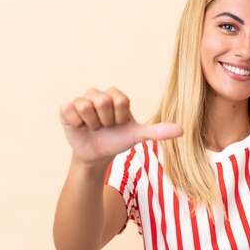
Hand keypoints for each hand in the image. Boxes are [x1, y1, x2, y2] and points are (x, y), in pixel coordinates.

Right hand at [59, 87, 182, 165]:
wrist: (97, 155)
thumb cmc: (118, 140)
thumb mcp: (137, 136)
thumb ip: (158, 131)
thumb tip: (182, 131)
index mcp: (116, 95)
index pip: (120, 100)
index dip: (119, 117)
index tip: (119, 124)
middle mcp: (98, 94)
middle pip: (102, 102)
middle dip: (105, 121)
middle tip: (105, 126)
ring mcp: (81, 100)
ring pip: (85, 106)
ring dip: (91, 123)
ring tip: (93, 127)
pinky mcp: (66, 108)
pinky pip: (70, 110)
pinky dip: (77, 124)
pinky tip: (80, 127)